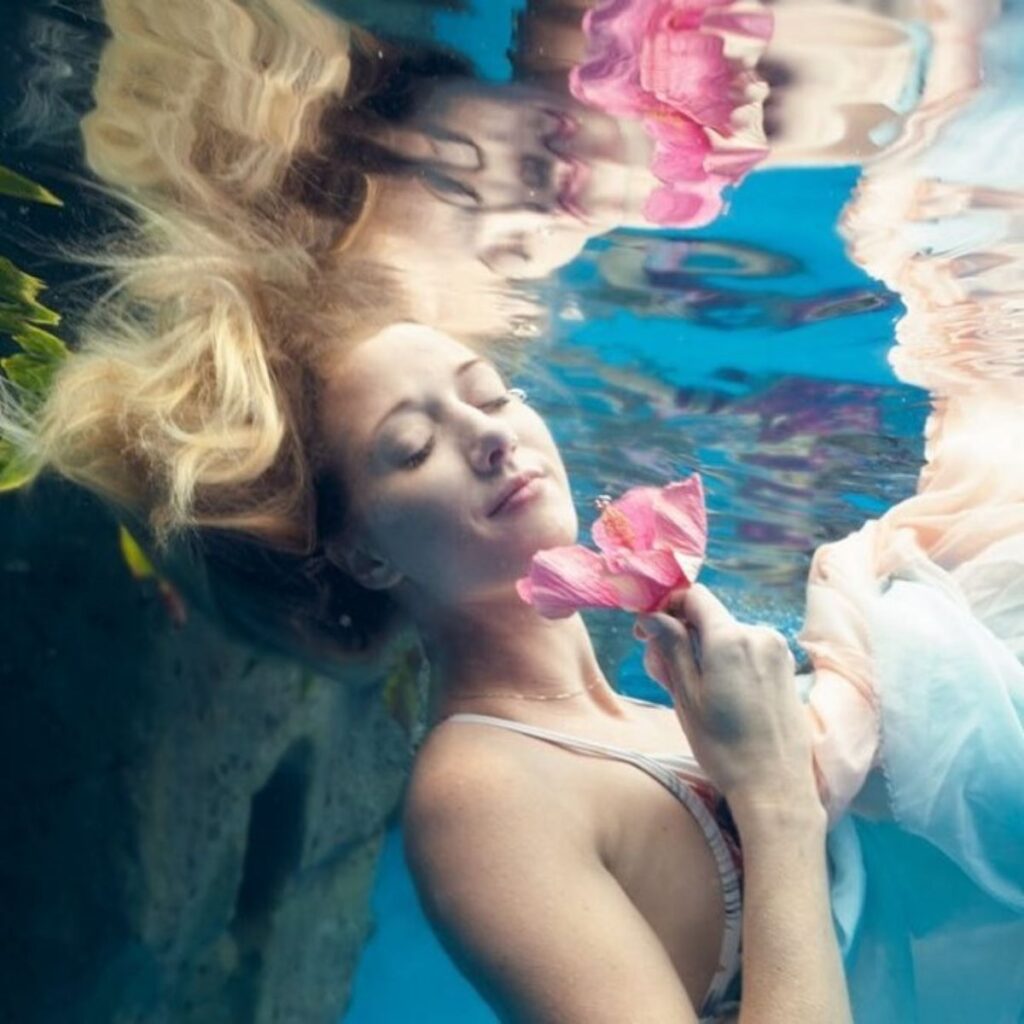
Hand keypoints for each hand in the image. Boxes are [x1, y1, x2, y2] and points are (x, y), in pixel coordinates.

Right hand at [634, 584, 819, 816]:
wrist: (776, 787)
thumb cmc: (725, 748)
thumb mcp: (686, 697)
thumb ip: (671, 648)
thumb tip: (651, 616)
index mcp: (731, 639)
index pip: (694, 596)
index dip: (667, 607)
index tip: (647, 632)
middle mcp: (759, 634)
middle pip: (709, 618)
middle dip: (681, 636)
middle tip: (660, 671)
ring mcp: (777, 650)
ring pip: (726, 636)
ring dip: (702, 651)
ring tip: (688, 690)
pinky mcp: (785, 667)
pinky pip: (746, 650)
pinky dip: (725, 661)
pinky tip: (716, 694)